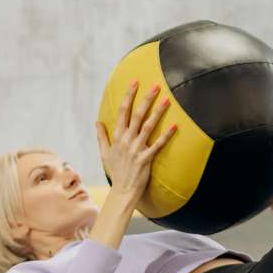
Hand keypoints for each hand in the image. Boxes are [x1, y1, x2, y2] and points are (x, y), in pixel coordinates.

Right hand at [96, 80, 177, 202]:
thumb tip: (97, 121)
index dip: (129, 96)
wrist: (123, 190)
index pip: (122, 111)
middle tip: (155, 85)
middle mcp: (126, 140)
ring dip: (157, 113)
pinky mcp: (146, 159)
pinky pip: (158, 145)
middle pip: (136, 115)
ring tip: (167, 101)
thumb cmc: (116, 170)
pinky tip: (175, 126)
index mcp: (117, 137)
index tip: (135, 82)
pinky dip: (166, 135)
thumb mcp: (105, 152)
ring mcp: (136, 149)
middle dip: (145, 99)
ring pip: (148, 127)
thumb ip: (102, 136)